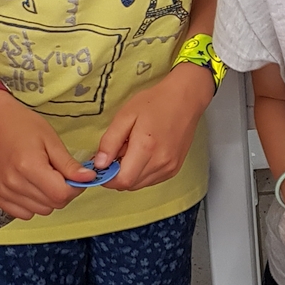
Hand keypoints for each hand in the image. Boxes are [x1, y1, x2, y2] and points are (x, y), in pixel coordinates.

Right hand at [0, 91, 96, 219]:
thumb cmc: (24, 127)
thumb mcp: (52, 141)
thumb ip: (69, 165)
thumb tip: (88, 179)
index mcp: (28, 166)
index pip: (61, 194)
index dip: (75, 188)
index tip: (75, 177)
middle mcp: (13, 182)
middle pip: (52, 204)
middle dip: (63, 192)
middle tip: (58, 174)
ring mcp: (3, 191)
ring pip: (41, 211)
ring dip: (48, 198)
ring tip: (42, 177)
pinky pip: (25, 213)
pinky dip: (32, 204)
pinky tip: (30, 185)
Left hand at [93, 61, 215, 190]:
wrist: (184, 99)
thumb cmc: (154, 103)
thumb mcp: (125, 116)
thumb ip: (110, 141)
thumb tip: (99, 164)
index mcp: (146, 148)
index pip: (122, 181)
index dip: (108, 178)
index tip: (102, 166)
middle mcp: (160, 163)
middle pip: (130, 185)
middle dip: (117, 175)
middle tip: (117, 152)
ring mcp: (170, 168)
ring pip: (140, 184)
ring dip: (130, 174)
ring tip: (131, 151)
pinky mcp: (174, 169)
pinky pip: (151, 180)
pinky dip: (141, 173)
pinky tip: (143, 155)